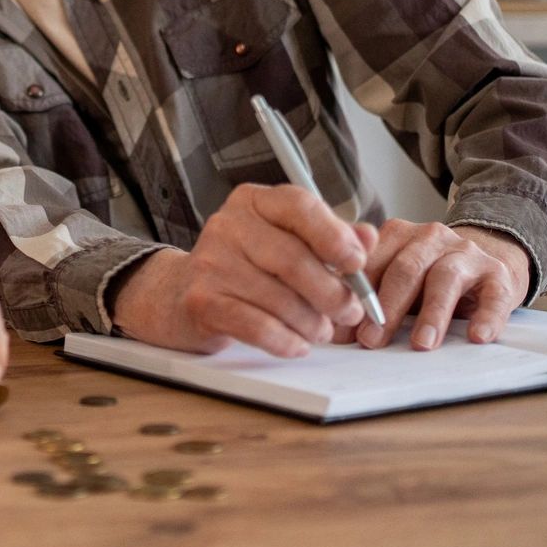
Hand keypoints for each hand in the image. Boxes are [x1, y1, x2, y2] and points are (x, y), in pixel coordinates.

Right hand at [109, 182, 380, 357]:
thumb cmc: (244, 266)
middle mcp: (228, 225)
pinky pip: (256, 325)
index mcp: (253, 202)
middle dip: (331, 292)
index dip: (334, 235)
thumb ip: (328, 237)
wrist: (178, 294)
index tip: (358, 263)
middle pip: (292, 258)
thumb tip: (368, 237)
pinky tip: (298, 345)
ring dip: (311, 322)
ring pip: (278, 297)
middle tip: (351, 311)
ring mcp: (210, 263)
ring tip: (323, 331)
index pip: (298, 207)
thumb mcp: (284, 240)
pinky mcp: (201, 301)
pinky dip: (285, 340)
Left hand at [356, 220, 530, 350]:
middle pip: (405, 269)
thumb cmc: (428, 279)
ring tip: (422, 343)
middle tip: (372, 340)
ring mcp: (466, 253)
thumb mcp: (394, 278)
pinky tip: (478, 336)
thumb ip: (367, 295)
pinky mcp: (498, 274)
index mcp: (397, 235)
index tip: (339, 328)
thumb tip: (332, 331)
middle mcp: (430, 238)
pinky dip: (487, 316)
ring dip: (432, 314)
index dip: (353, 296)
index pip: (370, 261)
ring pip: (445, 278)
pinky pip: (493, 295)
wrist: (485, 266)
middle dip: (386, 308)